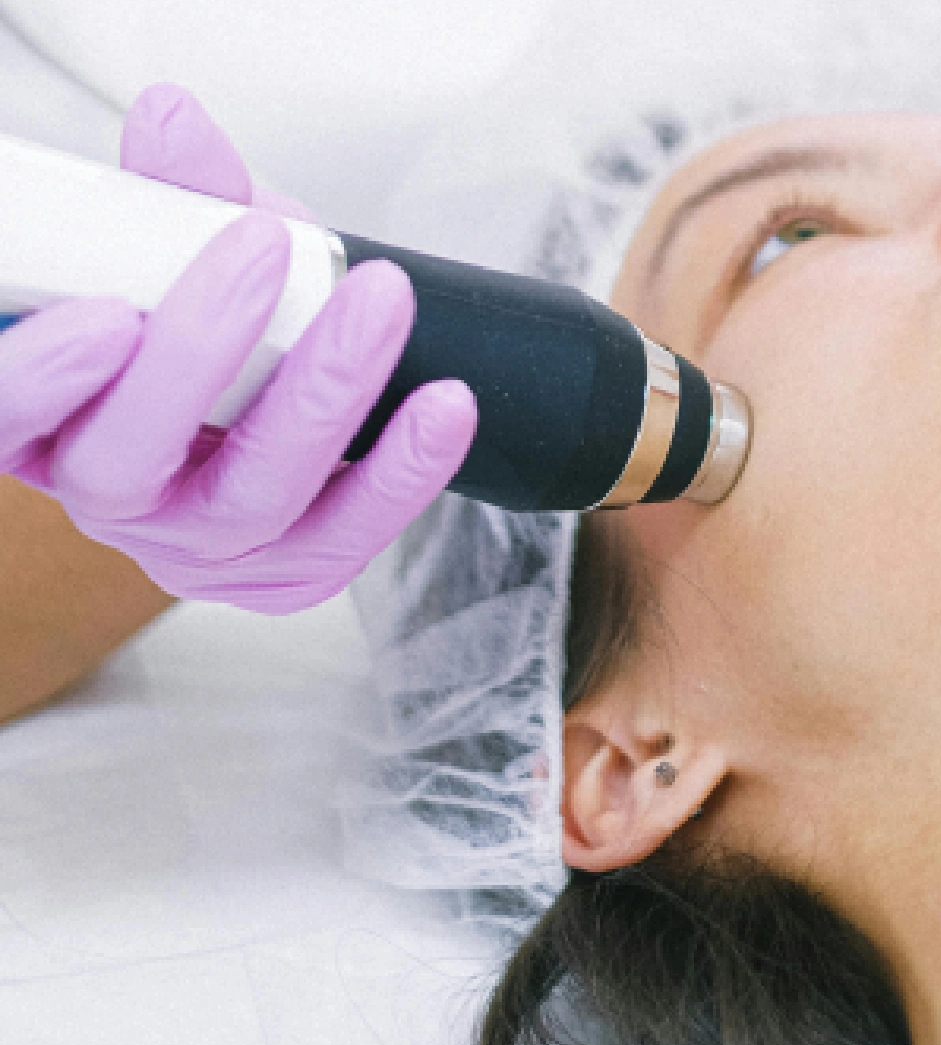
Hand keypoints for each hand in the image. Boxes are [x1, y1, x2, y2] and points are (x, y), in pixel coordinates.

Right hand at [0, 84, 476, 613]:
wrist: (268, 406)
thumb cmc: (205, 328)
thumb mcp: (180, 256)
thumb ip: (174, 197)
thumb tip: (176, 120)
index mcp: (42, 422)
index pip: (8, 414)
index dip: (44, 377)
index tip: (110, 312)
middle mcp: (108, 498)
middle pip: (132, 457)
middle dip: (202, 351)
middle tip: (264, 247)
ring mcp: (200, 548)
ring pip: (252, 497)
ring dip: (324, 395)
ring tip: (377, 302)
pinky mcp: (288, 574)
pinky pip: (348, 533)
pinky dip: (405, 468)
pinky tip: (444, 404)